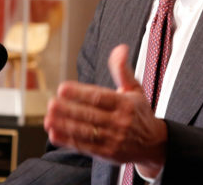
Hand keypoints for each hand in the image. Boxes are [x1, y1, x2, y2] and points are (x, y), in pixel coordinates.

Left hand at [43, 44, 166, 176]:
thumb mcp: (135, 89)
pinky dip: (68, 141)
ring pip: (85, 132)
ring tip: (48, 118)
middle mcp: (120, 122)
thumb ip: (122, 70)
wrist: (154, 144)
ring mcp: (113, 139)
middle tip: (51, 103)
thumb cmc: (140, 113)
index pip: (100, 97)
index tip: (63, 88)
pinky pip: (85, 147)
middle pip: (90, 115)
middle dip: (68, 109)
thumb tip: (120, 48)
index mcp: (126, 104)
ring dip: (65, 125)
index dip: (80, 93)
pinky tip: (54, 134)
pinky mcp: (107, 153)